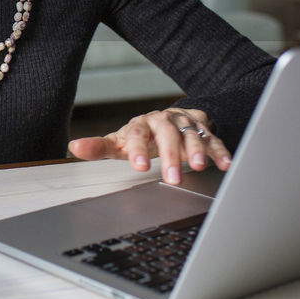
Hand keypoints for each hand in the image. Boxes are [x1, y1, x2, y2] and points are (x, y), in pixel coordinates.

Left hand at [68, 107, 229, 183]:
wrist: (169, 121)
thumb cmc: (142, 136)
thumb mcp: (120, 142)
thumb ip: (99, 147)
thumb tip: (74, 147)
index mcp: (142, 124)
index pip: (138, 133)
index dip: (138, 149)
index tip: (139, 166)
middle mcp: (165, 120)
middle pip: (168, 135)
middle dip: (171, 156)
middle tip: (173, 178)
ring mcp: (186, 123)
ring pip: (192, 134)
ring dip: (197, 150)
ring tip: (198, 167)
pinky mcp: (205, 129)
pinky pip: (214, 139)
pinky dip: (220, 151)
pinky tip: (225, 164)